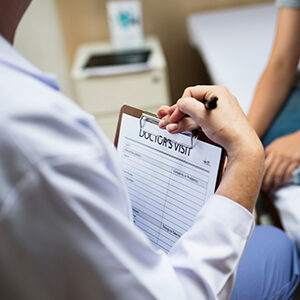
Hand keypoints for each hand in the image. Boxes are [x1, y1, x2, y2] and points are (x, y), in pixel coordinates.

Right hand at [157, 85, 264, 211]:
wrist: (242, 147)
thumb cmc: (229, 129)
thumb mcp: (202, 114)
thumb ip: (187, 105)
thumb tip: (179, 104)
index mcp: (216, 92)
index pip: (190, 93)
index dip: (179, 105)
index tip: (173, 117)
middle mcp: (217, 101)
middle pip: (190, 105)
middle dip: (176, 115)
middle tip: (164, 121)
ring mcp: (217, 113)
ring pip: (193, 115)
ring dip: (180, 122)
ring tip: (170, 128)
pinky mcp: (217, 124)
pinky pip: (199, 122)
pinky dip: (189, 126)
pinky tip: (180, 130)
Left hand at [263, 131, 299, 190]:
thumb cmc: (286, 142)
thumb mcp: (275, 144)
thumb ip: (268, 153)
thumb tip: (260, 163)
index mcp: (270, 150)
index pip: (263, 165)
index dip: (260, 175)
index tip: (258, 181)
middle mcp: (278, 154)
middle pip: (270, 171)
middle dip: (266, 182)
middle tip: (265, 188)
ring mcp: (287, 158)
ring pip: (279, 173)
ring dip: (275, 182)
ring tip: (273, 187)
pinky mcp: (295, 161)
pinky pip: (288, 172)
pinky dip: (285, 178)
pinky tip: (282, 182)